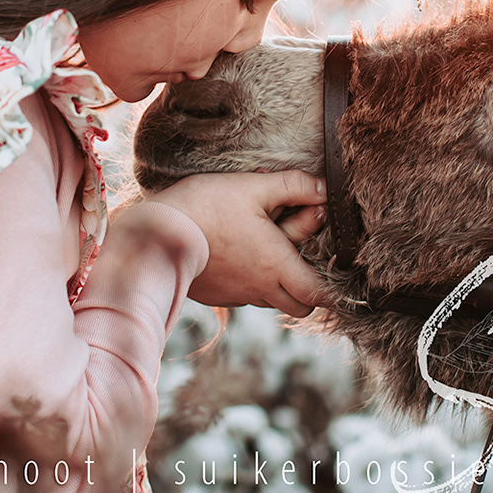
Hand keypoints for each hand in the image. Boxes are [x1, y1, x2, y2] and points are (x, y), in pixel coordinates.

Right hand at [142, 170, 326, 316]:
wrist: (155, 235)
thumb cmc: (206, 207)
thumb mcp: (253, 187)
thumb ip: (293, 186)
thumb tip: (322, 188)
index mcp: (276, 265)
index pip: (320, 295)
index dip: (334, 290)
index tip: (337, 274)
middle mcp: (260, 288)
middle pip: (301, 307)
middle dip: (309, 289)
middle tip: (302, 258)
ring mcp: (237, 296)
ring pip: (272, 301)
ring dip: (279, 283)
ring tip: (268, 251)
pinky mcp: (217, 296)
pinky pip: (245, 296)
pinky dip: (252, 282)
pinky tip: (240, 256)